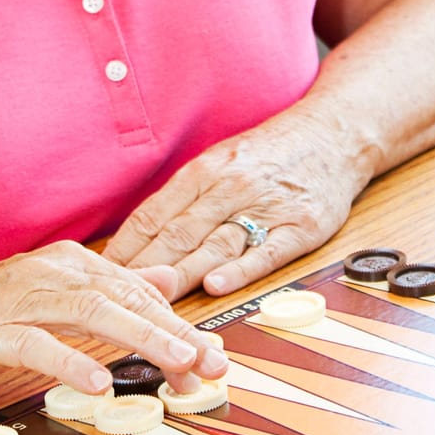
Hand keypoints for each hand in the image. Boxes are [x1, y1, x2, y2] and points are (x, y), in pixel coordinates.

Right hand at [0, 241, 227, 397]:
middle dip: (174, 333)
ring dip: (140, 339)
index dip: (177, 325)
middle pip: (124, 300)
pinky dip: (70, 360)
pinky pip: (35, 344)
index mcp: (68, 264)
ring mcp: (16, 299)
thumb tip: (163, 282)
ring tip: (177, 364)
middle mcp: (48, 272)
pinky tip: (99, 381)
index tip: (209, 357)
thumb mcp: (50, 299)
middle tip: (211, 363)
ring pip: (91, 313)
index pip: (137, 293)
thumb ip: (107, 290)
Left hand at [103, 113, 367, 298]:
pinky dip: (241, 269)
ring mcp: (267, 206)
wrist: (335, 133)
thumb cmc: (272, 153)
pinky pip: (267, 250)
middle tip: (114, 300)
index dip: (124, 250)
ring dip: (182, 275)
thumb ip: (184, 199)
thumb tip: (139, 240)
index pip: (154, 215)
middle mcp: (231, 186)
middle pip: (178, 234)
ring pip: (216, 245)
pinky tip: (218, 285)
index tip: (98, 278)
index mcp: (205, 170)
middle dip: (143, 270)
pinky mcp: (302, 225)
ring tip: (155, 300)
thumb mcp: (222, 160)